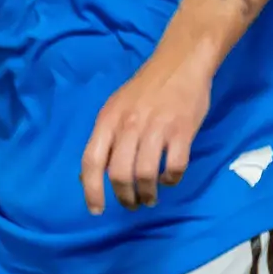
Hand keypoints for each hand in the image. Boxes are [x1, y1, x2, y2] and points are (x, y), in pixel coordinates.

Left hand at [80, 51, 213, 210]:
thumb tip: (89, 173)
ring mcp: (157, 128)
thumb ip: (105, 137)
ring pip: (145, 174)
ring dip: (147, 193)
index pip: (92, 161)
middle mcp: (129, 126)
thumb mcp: (115, 107)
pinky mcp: (183, 131)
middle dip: (125, 196)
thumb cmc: (145, 88)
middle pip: (119, 173)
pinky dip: (171, 179)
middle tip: (132, 205)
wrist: (180, 63)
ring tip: (150, 198)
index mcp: (108, 120)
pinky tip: (170, 179)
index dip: (91, 189)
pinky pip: (174, 166)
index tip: (96, 210)